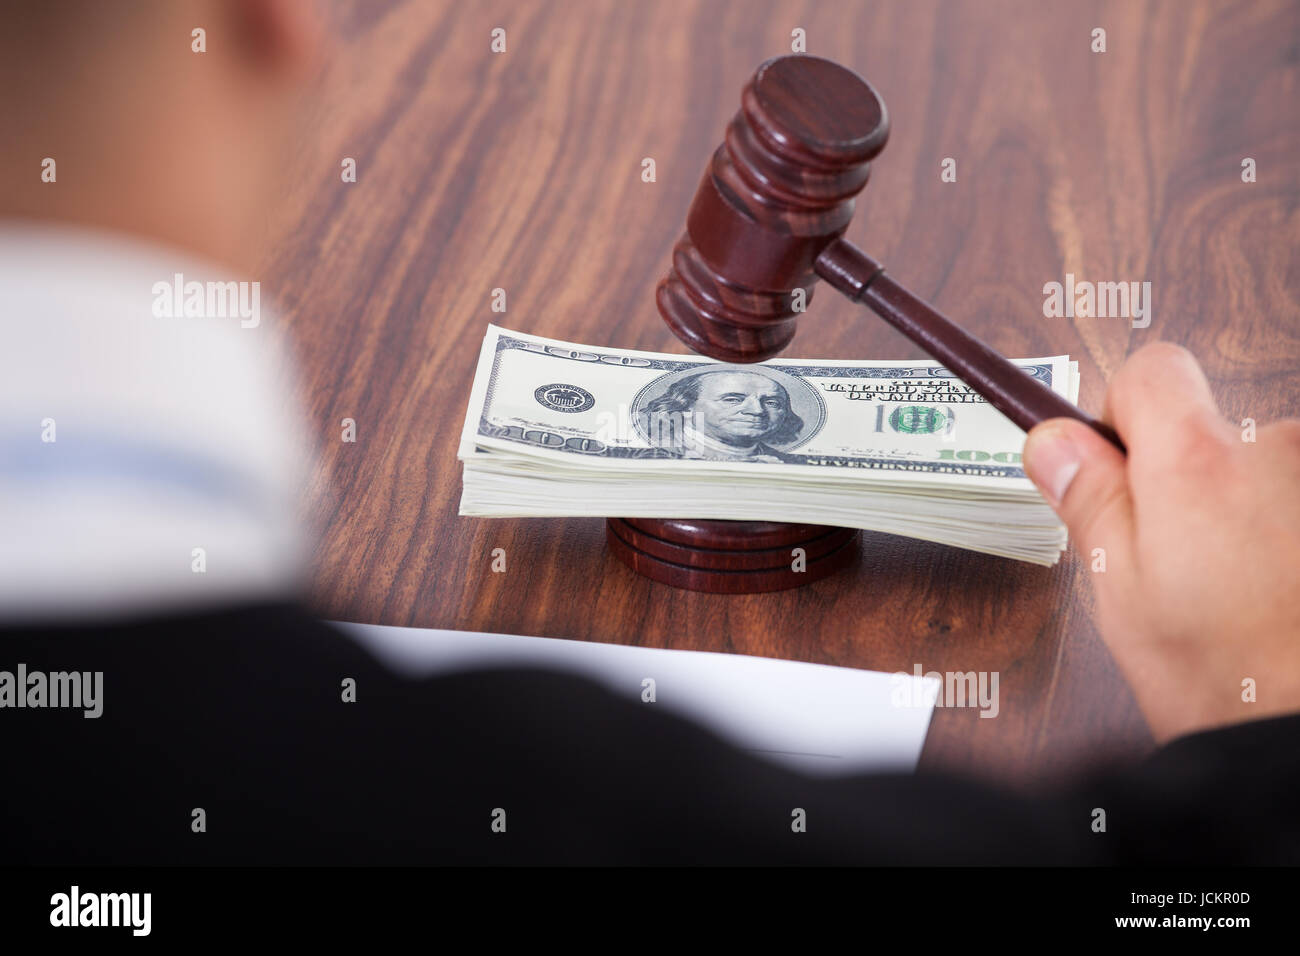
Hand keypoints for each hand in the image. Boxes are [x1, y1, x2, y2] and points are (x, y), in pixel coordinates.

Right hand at [1023, 343, 1299, 743]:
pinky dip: (1290, 531)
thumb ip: (1090, 500)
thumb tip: (1054, 440)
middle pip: (1214, 425)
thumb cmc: (1225, 682)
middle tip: (1178, 559)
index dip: (1122, 415)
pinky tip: (1283, 591)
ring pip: (1267, 469)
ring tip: (1244, 591)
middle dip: (1188, 476)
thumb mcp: (1121, 595)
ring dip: (1250, 510)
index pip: (1153, 370)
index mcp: (1198, 464)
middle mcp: (1280, 450)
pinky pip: (1299, 497)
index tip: (1117, 467)